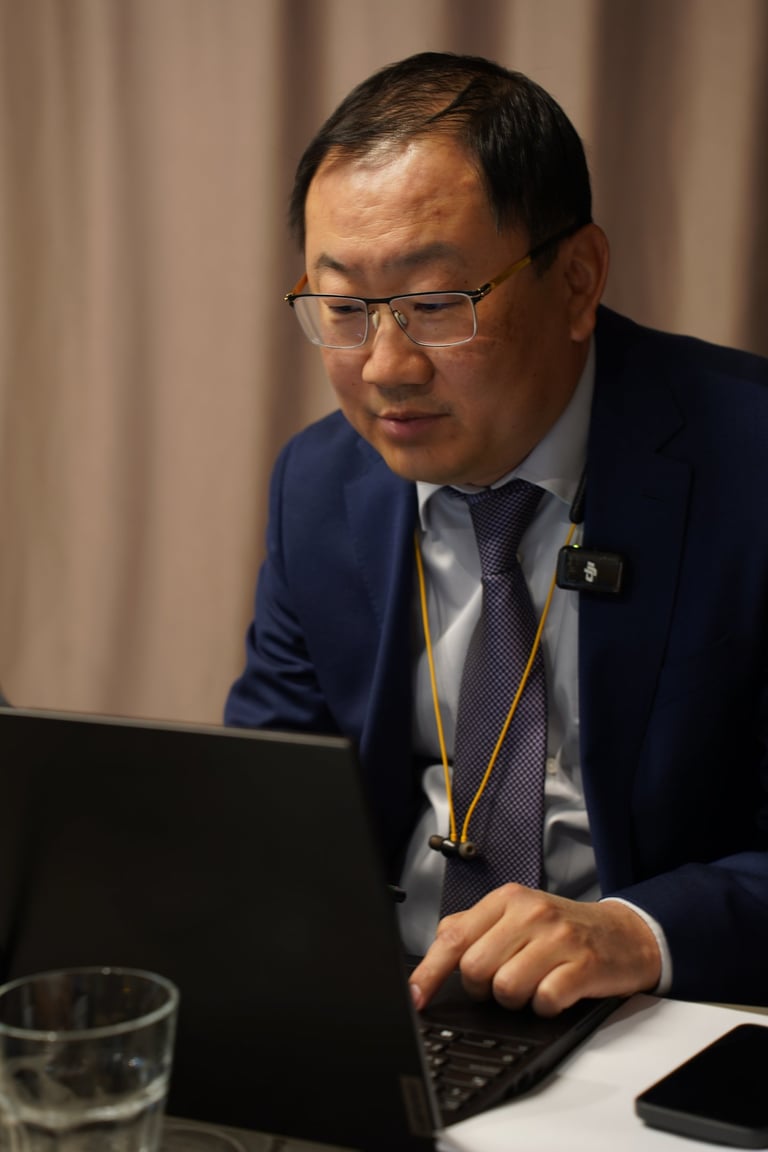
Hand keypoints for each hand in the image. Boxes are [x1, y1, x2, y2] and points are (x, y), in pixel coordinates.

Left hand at [409, 884, 661, 1016]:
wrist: (623, 934)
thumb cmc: (562, 930)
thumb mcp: (515, 916)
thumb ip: (473, 928)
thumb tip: (431, 959)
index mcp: (506, 899)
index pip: (453, 937)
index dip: (428, 973)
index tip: (414, 998)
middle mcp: (530, 912)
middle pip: (475, 968)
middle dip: (482, 988)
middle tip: (503, 982)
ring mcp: (558, 937)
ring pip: (506, 988)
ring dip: (515, 1000)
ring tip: (533, 985)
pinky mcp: (583, 965)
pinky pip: (544, 1001)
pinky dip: (545, 1007)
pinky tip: (555, 993)